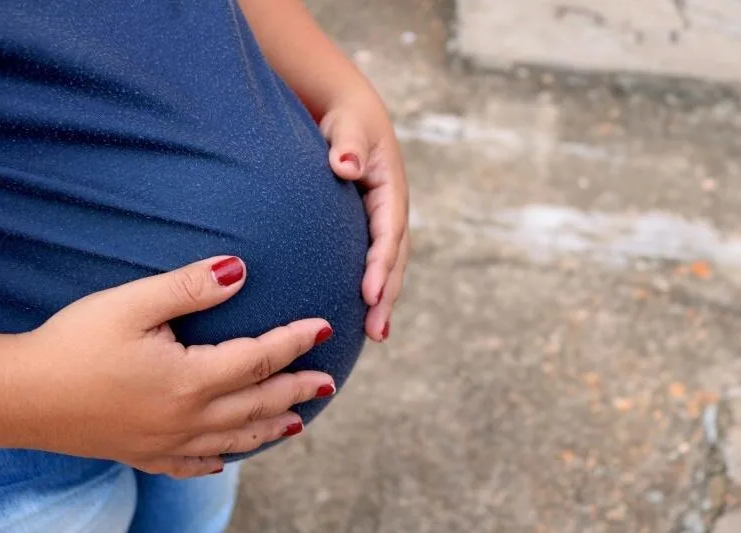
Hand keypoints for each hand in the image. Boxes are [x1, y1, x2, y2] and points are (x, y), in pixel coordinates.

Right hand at [0, 257, 334, 477]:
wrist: (17, 397)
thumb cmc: (72, 344)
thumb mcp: (131, 303)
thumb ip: (190, 287)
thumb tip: (241, 269)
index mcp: (190, 379)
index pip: (260, 358)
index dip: (295, 341)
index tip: (324, 328)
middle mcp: (186, 418)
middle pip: (257, 404)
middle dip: (297, 390)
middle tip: (328, 382)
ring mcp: (164, 443)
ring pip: (234, 440)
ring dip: (270, 429)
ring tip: (297, 424)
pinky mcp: (140, 454)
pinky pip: (191, 466)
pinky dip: (217, 460)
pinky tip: (224, 461)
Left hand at [320, 93, 408, 341]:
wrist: (350, 115)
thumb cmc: (347, 120)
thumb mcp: (348, 125)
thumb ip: (347, 144)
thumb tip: (345, 165)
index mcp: (390, 189)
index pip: (388, 232)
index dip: (381, 264)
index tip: (370, 293)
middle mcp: (392, 210)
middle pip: (395, 258)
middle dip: (388, 295)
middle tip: (377, 331)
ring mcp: (383, 222)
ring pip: (388, 266)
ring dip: (384, 300)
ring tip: (377, 335)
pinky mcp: (370, 228)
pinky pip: (375, 262)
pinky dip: (374, 289)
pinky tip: (364, 315)